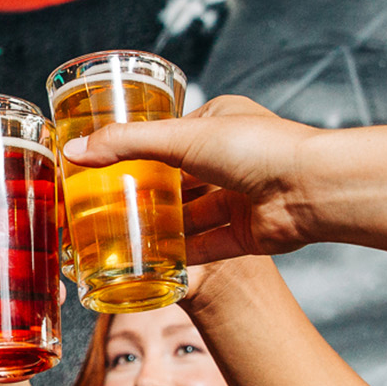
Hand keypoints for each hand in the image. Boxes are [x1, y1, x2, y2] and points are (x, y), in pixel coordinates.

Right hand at [62, 95, 321, 262]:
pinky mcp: (245, 234)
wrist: (311, 189)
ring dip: (162, 228)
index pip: (169, 137)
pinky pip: (206, 246)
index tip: (104, 168)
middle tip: (105, 209)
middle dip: (146, 195)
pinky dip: (182, 254)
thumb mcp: (182, 137)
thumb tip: (76, 151)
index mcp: (218, 123)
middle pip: (177, 180)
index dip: (137, 152)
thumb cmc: (258, 149)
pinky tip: (153, 262)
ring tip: (121, 239)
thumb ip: (127, 145)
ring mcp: (238, 198)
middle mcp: (230, 160)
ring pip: (190, 216)